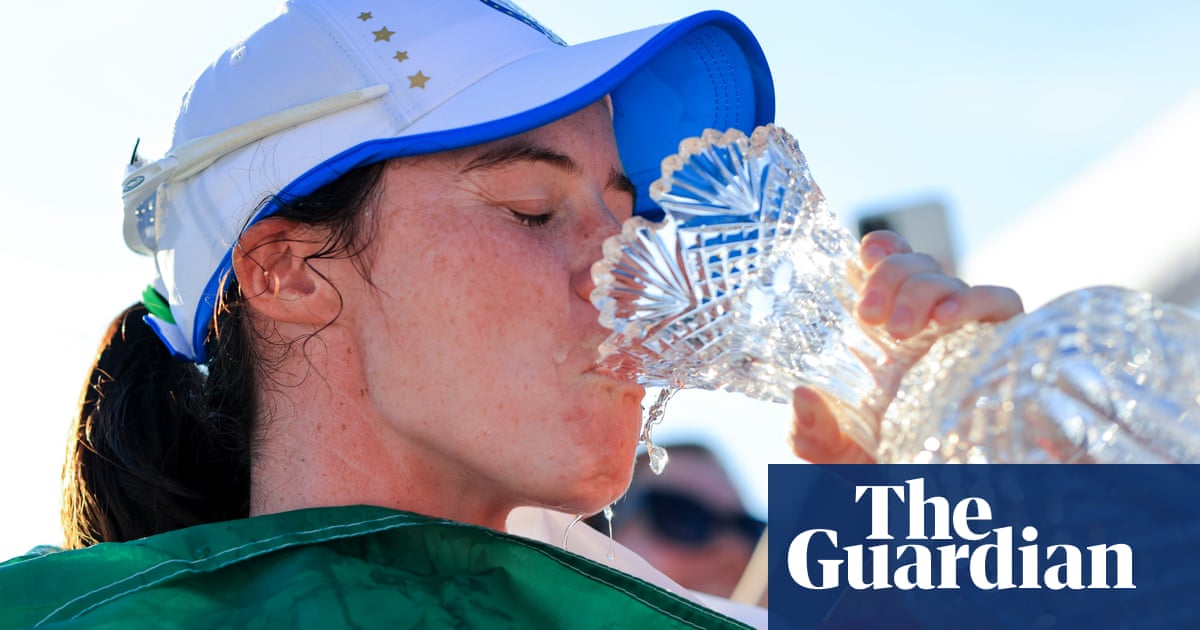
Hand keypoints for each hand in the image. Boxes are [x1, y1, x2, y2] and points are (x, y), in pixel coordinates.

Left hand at [789, 230, 1023, 462]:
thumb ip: (810, 431)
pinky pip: (1001, 303)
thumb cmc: (879, 464)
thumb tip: (802, 398)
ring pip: (950, 280)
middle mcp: (925, 326)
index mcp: (885, 333)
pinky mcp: (1002, 348)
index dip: (882, 249)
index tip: (867, 254)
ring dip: (925, 289)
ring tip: (905, 327)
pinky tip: (949, 319)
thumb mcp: (833, 451)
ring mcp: (963, 335)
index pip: (888, 267)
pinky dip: (976, 300)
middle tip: (869, 315)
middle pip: (916, 266)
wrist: (930, 500)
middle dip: (892, 276)